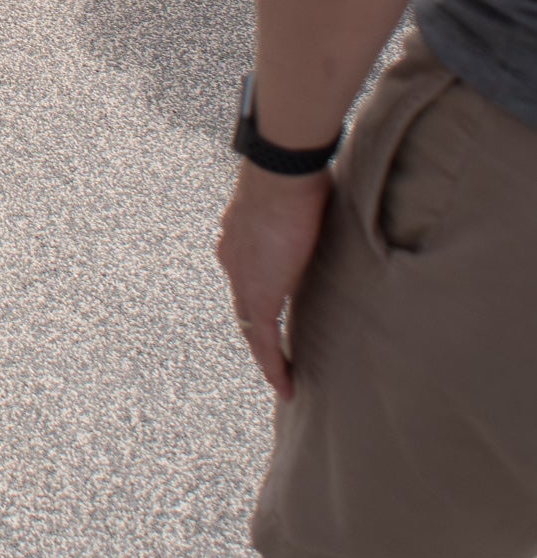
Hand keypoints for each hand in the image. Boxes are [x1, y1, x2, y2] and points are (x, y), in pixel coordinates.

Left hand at [216, 162, 332, 398]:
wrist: (282, 172)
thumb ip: (303, 213)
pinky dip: (274, 364)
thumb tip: (325, 208)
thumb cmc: (297, 173)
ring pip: (251, 326)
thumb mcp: (298, 199)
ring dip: (268, 354)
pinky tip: (287, 386)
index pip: (248, 276)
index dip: (260, 297)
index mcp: (239, 236)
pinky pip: (263, 340)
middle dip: (260, 331)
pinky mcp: (258, 293)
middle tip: (278, 358)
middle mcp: (233, 258)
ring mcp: (241, 277)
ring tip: (285, 379)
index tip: (270, 317)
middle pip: (246, 305)